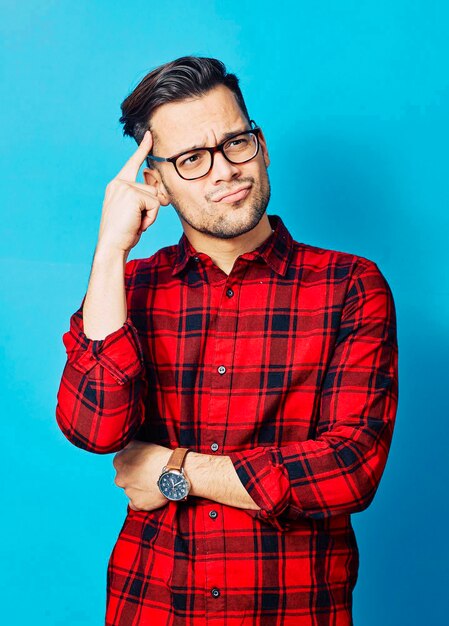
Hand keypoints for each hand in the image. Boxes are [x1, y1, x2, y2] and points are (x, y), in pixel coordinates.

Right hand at [97, 130, 162, 254]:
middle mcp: (119, 183)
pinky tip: (138, 224)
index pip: (132, 164)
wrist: (111, 245)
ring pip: (155, 197)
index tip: (150, 135)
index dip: (142, 150)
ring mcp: (124, 187)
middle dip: (151, 208)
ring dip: (151, 214)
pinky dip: (150, 218)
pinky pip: (155, 204)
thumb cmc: (123, 233)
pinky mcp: (132, 195)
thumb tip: (162, 195)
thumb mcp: (134, 213)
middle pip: (152, 188)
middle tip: (136, 221)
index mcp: (117, 185)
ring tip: (135, 223)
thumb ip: (143, 200)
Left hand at [112, 440, 171, 510]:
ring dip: (139, 488)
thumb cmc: (160, 456)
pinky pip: (136, 503)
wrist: (173, 472)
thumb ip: (129, 446)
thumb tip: (126, 446)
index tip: (142, 464)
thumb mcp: (142, 443)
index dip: (133, 463)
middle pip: (124, 478)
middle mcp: (120, 477)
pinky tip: (152, 494)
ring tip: (153, 483)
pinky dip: (142, 500)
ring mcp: (128, 492)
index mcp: (119, 461)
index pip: (121, 462)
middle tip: (148, 474)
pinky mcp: (137, 503)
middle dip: (134, 477)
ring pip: (131, 490)